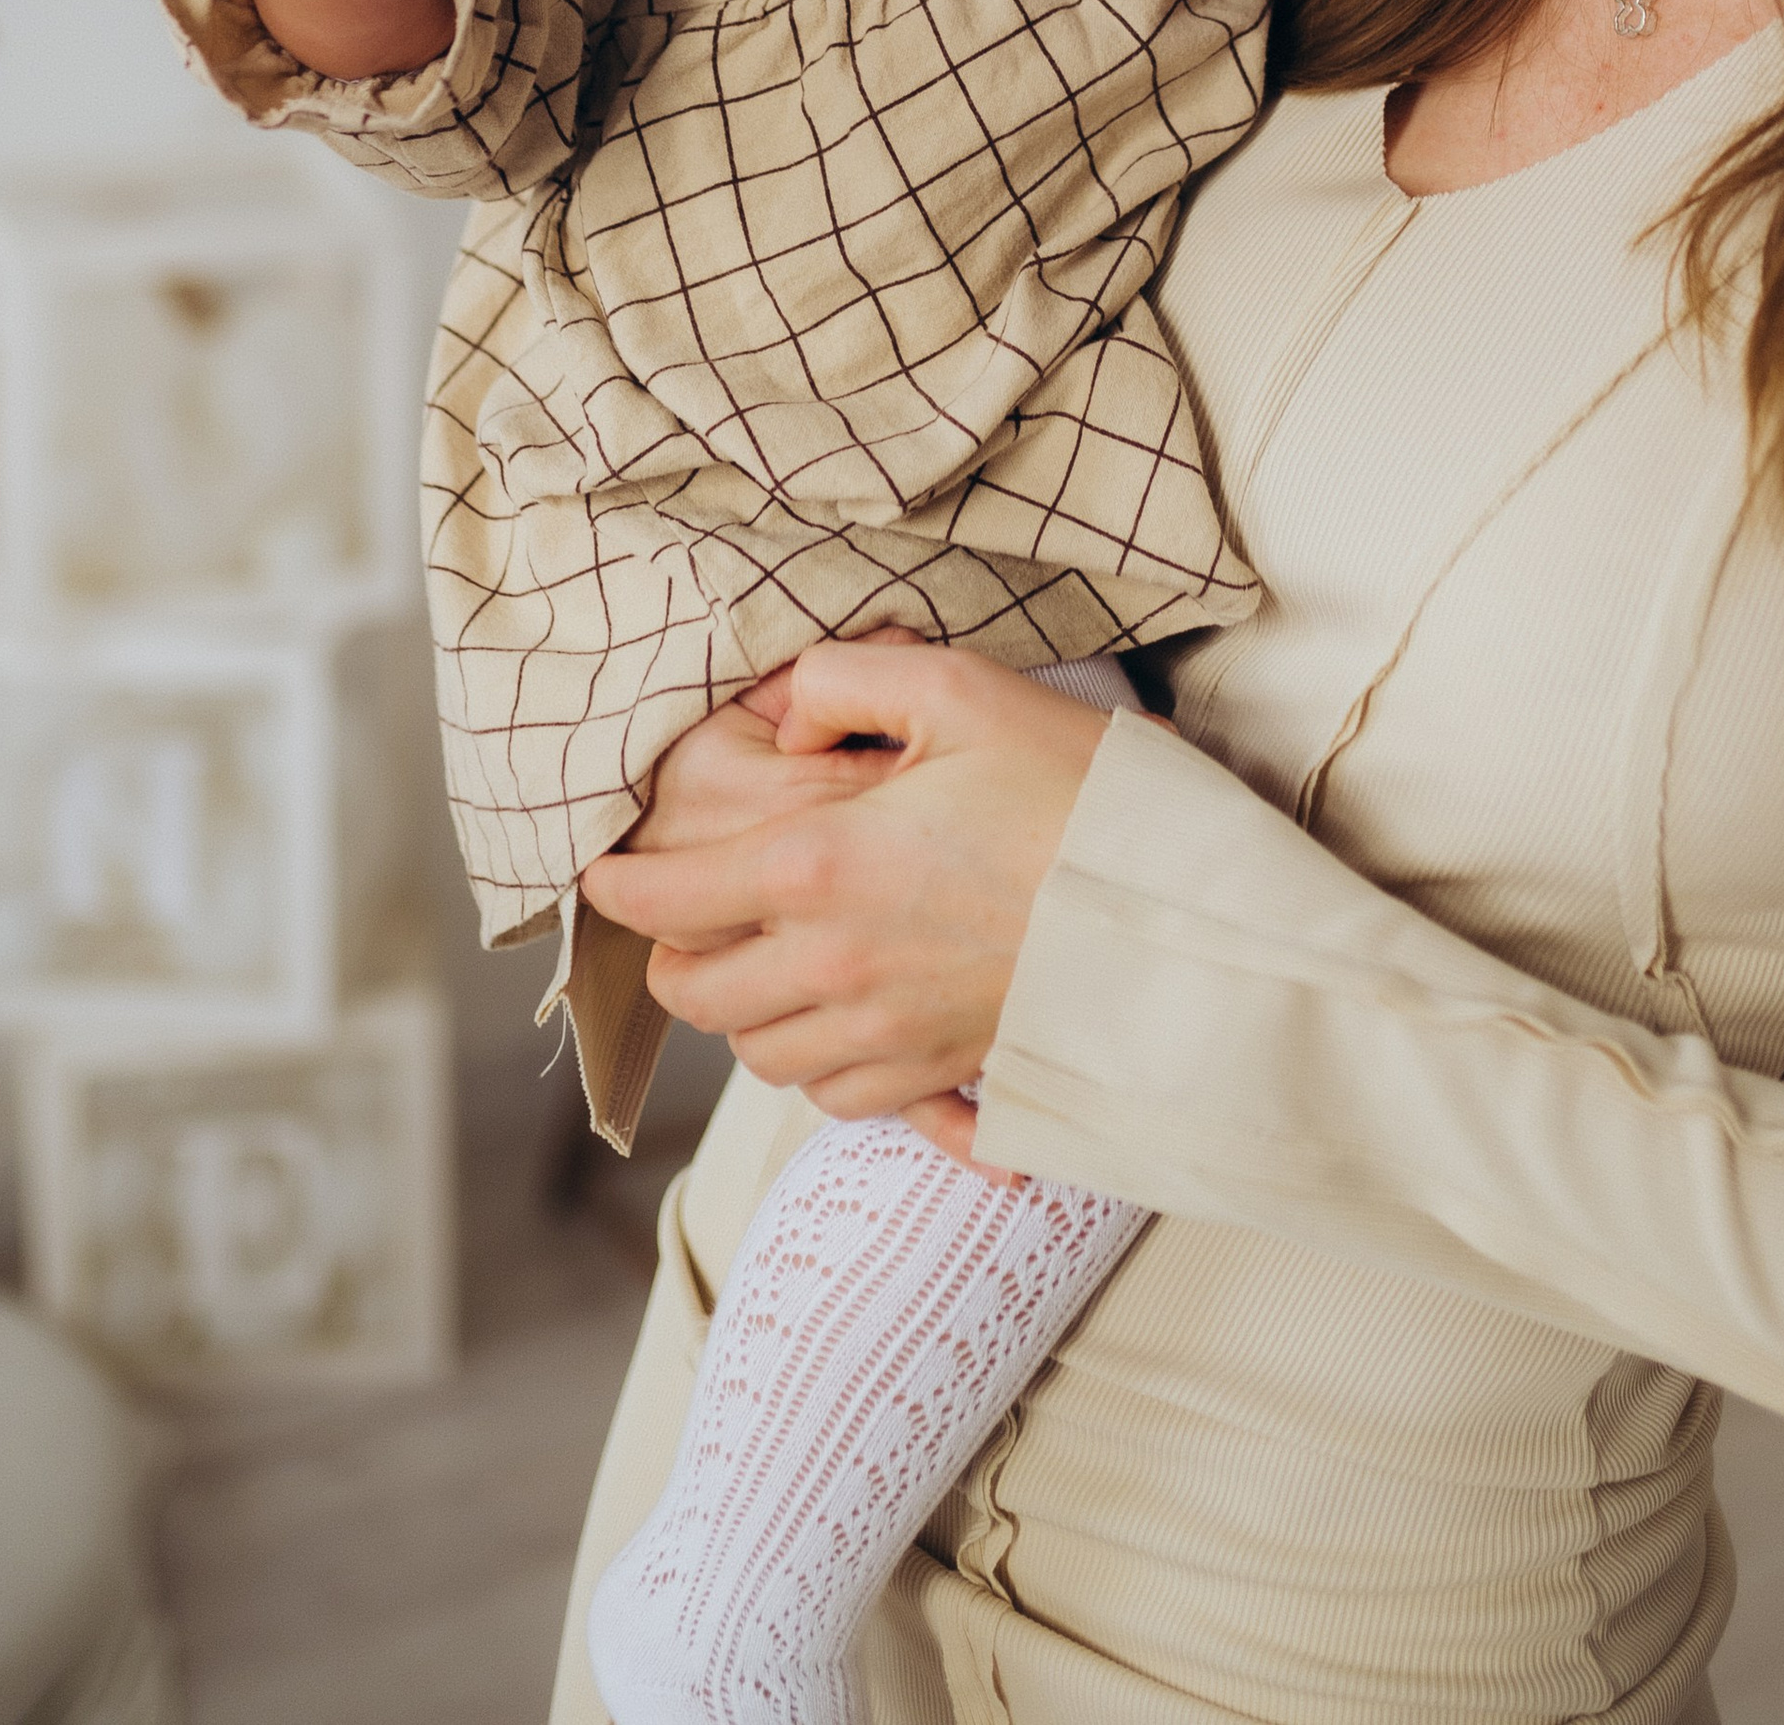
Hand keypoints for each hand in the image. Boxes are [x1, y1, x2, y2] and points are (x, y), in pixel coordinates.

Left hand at [582, 640, 1109, 1160]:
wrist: (1181, 921)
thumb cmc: (1077, 794)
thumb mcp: (959, 691)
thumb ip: (842, 685)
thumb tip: (785, 722)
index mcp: (818, 868)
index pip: (664, 897)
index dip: (616, 886)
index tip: (602, 870)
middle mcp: (832, 967)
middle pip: (694, 992)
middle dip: (671, 952)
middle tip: (689, 911)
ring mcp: (884, 1034)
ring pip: (758, 1052)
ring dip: (744, 1008)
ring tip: (767, 957)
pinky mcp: (938, 1075)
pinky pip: (837, 1097)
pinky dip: (818, 1064)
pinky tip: (843, 1018)